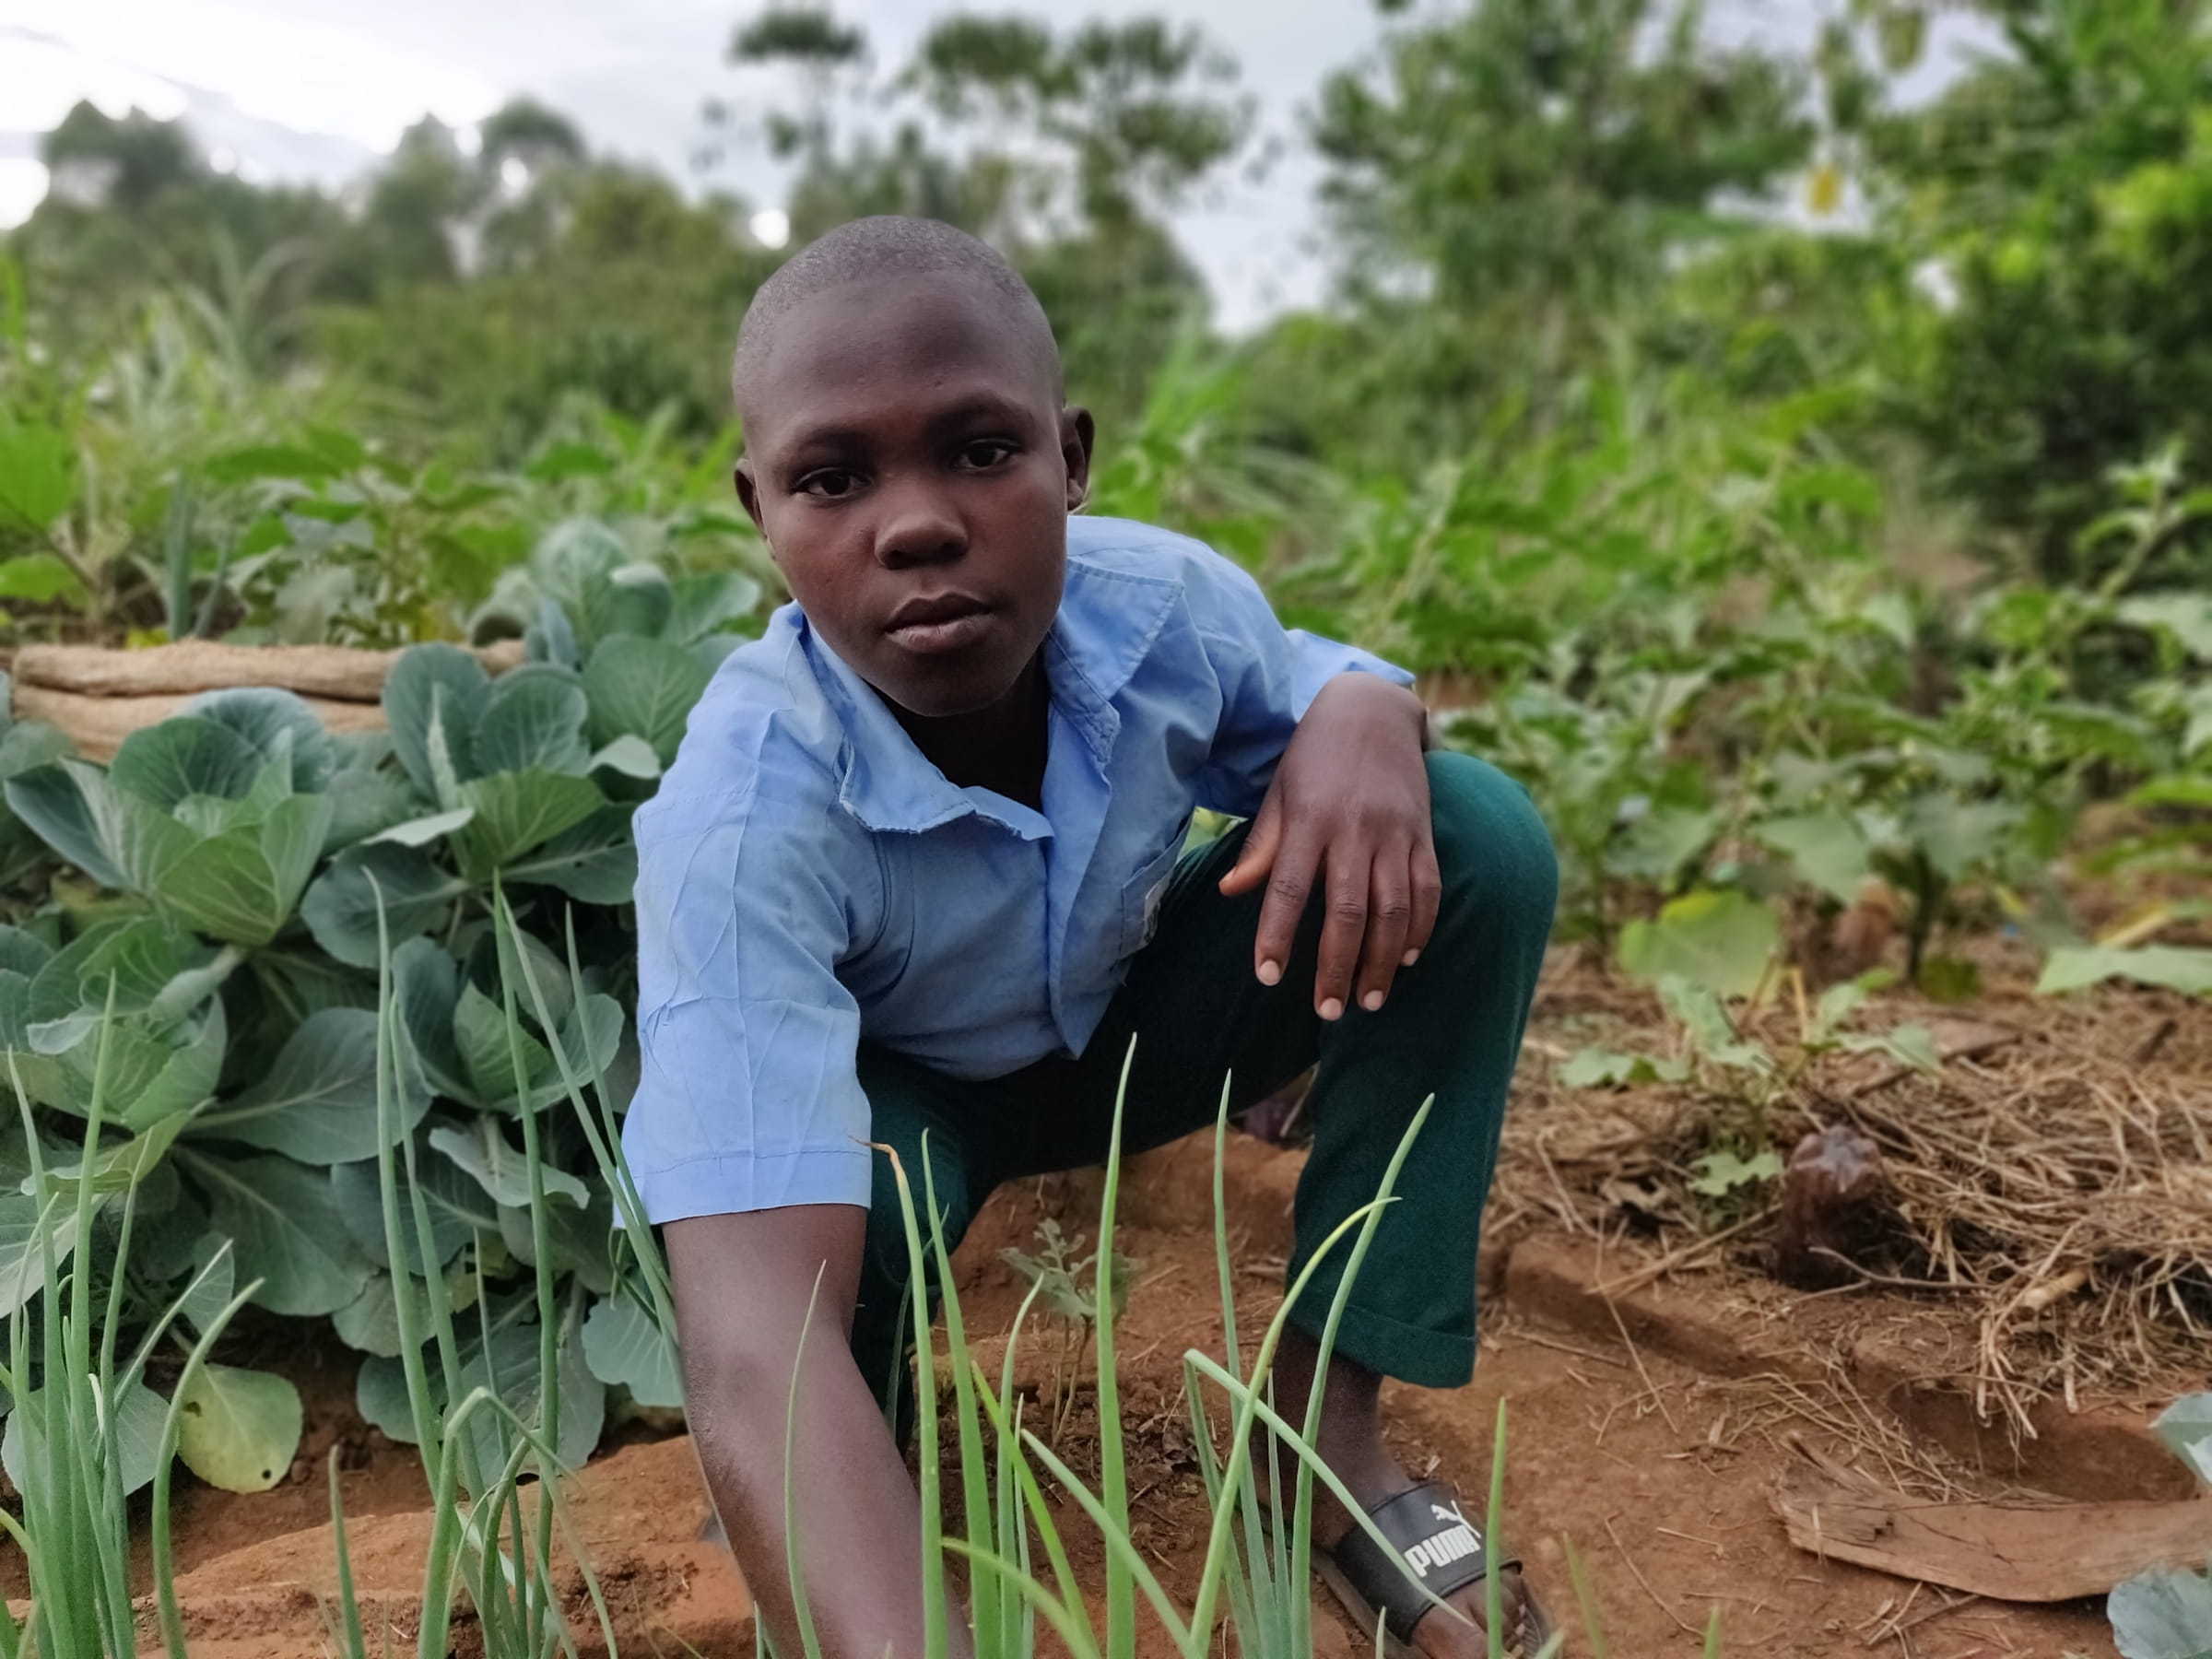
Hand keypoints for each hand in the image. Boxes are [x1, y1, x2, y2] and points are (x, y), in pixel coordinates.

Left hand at [1217, 673, 1439, 1019]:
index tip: (1269, 977)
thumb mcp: (1279, 792)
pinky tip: (1405, 960)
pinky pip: (1427, 890)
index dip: (1278, 935)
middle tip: (1328, 1010)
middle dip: (1337, 966)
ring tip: (1369, 1000)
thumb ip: (1262, 845)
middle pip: (1346, 910)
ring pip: (1392, 908)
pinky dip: (1419, 929)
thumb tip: (1232, 890)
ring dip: (1381, 961)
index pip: (1288, 887)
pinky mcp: (1423, 834)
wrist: (1373, 708)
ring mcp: (1394, 832)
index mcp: (1308, 819)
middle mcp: (1353, 828)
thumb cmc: (1314, 757)